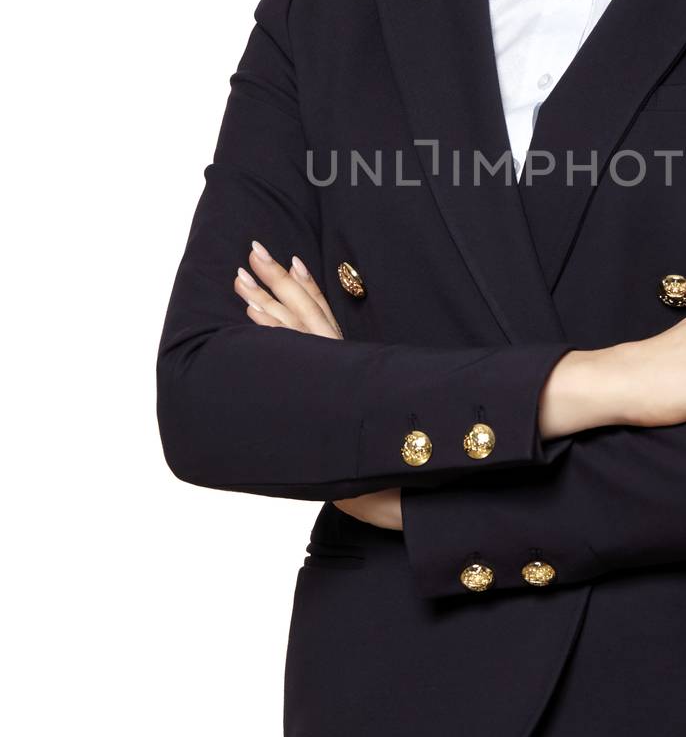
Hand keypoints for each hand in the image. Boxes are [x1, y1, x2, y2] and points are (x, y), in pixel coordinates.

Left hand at [232, 240, 401, 528]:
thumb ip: (352, 395)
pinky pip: (293, 351)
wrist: (395, 486)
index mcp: (352, 363)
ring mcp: (333, 371)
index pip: (324, 316)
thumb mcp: (361, 414)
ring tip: (240, 274)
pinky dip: (272, 328)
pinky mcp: (324, 385)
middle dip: (277, 278)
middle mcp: (343, 361)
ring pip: (295, 324)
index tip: (289, 260)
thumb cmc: (379, 459)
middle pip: (306, 309)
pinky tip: (251, 313)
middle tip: (252, 250)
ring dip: (266, 296)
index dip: (306, 286)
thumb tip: (343, 392)